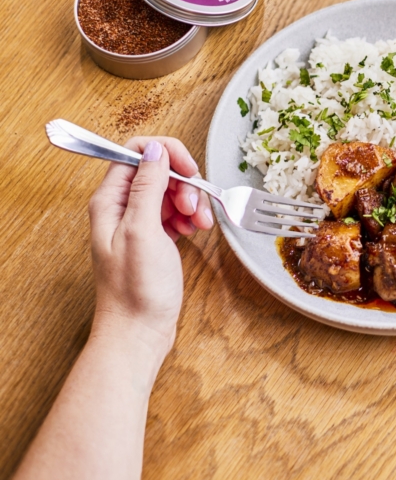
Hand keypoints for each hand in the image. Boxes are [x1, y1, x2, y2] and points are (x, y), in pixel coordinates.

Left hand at [87, 137, 213, 357]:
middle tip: (194, 207)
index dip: (167, 154)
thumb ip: (148, 186)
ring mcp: (138, 222)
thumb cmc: (135, 289)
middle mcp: (122, 207)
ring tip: (199, 224)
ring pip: (171, 191)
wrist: (138, 331)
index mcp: (111, 200)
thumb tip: (154, 148)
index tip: (189, 171)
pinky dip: (190, 216)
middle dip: (184, 183)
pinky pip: (175, 212)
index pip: (136, 152)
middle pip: (158, 170)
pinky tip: (194, 231)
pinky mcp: (154, 237)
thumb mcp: (142, 230)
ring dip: (191, 201)